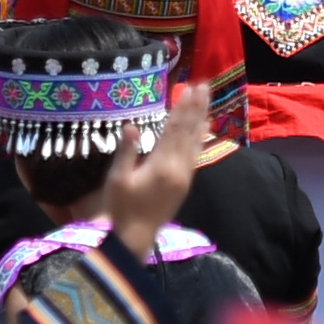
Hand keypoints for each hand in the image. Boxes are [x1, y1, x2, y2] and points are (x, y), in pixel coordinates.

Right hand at [106, 87, 207, 259]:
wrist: (136, 238)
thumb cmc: (121, 208)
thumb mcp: (117, 180)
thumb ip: (126, 152)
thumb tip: (132, 125)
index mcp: (162, 165)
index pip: (174, 129)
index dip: (182, 108)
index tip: (190, 88)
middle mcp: (178, 168)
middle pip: (189, 131)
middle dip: (196, 107)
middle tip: (203, 85)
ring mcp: (184, 176)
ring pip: (196, 141)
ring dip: (201, 118)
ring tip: (206, 99)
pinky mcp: (185, 183)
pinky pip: (196, 153)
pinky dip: (201, 137)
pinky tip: (204, 127)